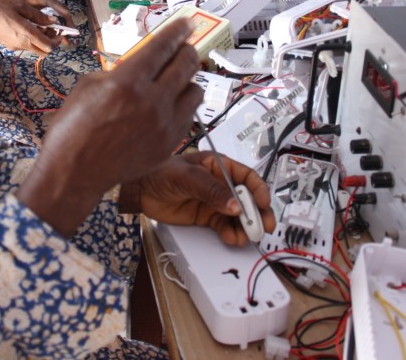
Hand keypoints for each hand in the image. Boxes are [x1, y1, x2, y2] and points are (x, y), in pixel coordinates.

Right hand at [0, 0, 61, 53]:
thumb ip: (38, 15)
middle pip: (45, 51)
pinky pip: (27, 46)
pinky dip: (33, 39)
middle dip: (52, 42)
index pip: (49, 46)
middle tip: (52, 29)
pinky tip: (28, 27)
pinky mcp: (11, 46)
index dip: (57, 40)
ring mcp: (16, 47)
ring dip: (42, 40)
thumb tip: (52, 21)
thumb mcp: (20, 6)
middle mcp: (23, 44)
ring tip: (40, 25)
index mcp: (27, 34)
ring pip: (36, 49)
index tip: (59, 30)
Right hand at [17, 19, 202, 235]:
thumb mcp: (89, 85)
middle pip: (187, 63)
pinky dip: (183, 105)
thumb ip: (121, 70)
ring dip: (187, 80)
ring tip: (175, 81)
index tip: (186, 24)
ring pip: (195, 89)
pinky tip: (169, 105)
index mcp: (128, 81)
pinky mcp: (170, 143)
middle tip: (184, 48)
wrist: (75, 172)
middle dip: (187, 50)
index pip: (164, 46)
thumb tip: (142, 62)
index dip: (178, 30)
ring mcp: (164, 124)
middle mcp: (151, 101)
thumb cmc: (74, 130)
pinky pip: (189, 115)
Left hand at [122, 153, 275, 246]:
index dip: (258, 190)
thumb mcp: (189, 177)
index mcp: (219, 166)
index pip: (247, 177)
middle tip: (263, 226)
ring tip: (247, 236)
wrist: (141, 191)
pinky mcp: (206, 217)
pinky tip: (232, 238)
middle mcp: (221, 184)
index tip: (264, 204)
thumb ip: (212, 190)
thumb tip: (234, 205)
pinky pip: (224, 226)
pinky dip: (231, 233)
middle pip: (246, 199)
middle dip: (257, 212)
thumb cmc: (161, 172)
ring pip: (237, 216)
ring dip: (245, 226)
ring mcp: (214, 202)